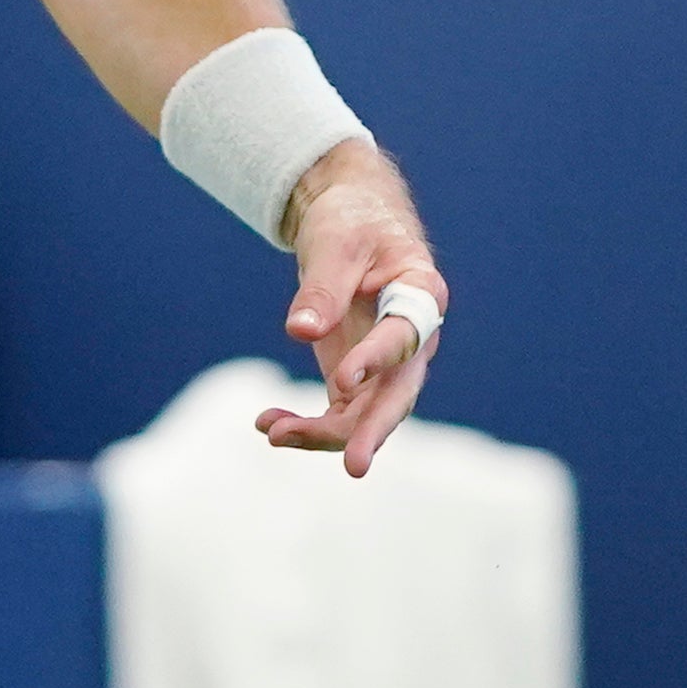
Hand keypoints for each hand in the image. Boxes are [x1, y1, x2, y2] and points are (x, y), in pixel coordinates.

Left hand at [253, 140, 445, 477]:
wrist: (350, 221)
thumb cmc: (351, 223)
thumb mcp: (335, 242)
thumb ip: (323, 287)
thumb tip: (300, 331)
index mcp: (421, 295)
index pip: (403, 336)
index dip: (376, 360)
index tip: (342, 381)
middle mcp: (412, 339)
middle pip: (398, 394)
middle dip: (373, 432)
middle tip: (353, 466)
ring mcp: (385, 364)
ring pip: (363, 413)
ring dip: (322, 432)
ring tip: (272, 432)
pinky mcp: (356, 378)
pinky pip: (336, 412)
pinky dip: (303, 423)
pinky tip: (266, 422)